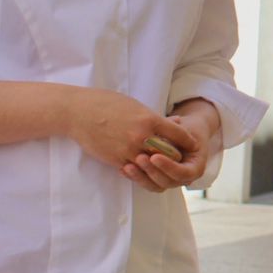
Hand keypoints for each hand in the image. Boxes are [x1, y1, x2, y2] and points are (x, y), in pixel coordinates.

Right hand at [61, 87, 204, 192]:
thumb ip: (153, 117)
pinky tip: (145, 165)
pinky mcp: (117, 160)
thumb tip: (171, 124)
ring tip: (166, 162)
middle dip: (177, 155)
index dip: (187, 140)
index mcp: (148, 120)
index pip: (178, 134)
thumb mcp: (134, 105)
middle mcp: (141, 137)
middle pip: (169, 153)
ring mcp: (129, 150)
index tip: (193, 143)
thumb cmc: (106, 103)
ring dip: (160, 164)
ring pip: (153, 164)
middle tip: (184, 157)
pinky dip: (142, 168)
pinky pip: (136, 169)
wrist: (78, 113)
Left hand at [124, 98, 221, 192]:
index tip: (155, 156)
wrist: (184, 132)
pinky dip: (135, 177)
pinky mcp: (156, 179)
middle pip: (167, 182)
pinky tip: (123, 168)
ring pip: (154, 186)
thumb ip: (178, 132)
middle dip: (152, 172)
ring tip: (128, 166)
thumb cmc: (187, 128)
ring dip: (141, 177)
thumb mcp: (186, 128)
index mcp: (195, 167)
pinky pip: (146, 182)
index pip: (182, 173)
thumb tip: (170, 125)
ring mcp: (169, 180)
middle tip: (140, 158)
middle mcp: (183, 178)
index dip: (168, 167)